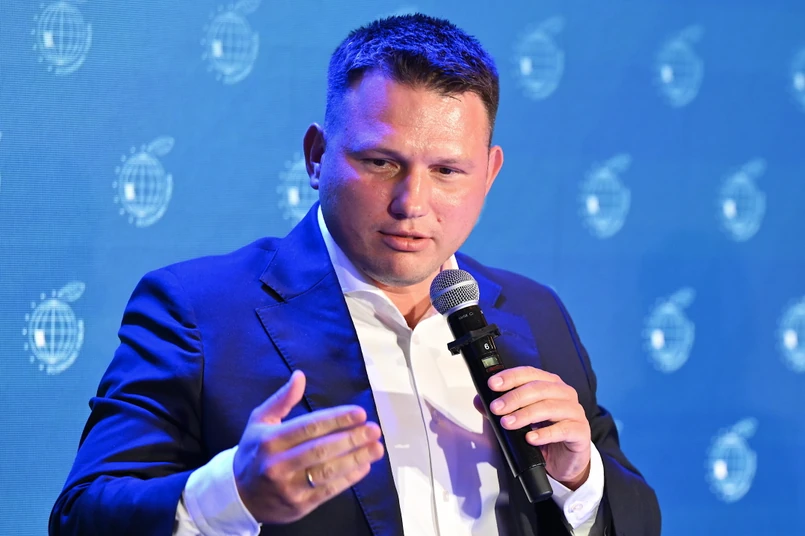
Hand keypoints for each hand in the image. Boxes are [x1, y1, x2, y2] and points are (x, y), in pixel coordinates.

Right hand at [233, 370, 384, 523]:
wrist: (239, 495)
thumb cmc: (254, 452)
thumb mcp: (260, 421)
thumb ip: (282, 399)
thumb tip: (300, 376)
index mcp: (270, 440)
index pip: (309, 427)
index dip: (337, 419)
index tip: (360, 413)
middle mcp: (278, 464)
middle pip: (321, 450)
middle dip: (352, 439)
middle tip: (374, 430)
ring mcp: (289, 487)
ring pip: (327, 472)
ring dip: (356, 459)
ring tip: (376, 448)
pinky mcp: (299, 506)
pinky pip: (328, 491)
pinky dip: (349, 479)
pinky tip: (364, 466)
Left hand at [473, 366, 590, 489]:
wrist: (565, 460)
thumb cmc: (544, 434)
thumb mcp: (520, 420)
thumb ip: (502, 408)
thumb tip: (479, 401)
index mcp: (550, 384)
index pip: (529, 373)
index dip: (510, 377)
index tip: (493, 384)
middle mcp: (564, 394)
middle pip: (538, 389)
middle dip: (514, 397)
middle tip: (497, 408)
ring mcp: (575, 412)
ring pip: (549, 407)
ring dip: (525, 415)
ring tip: (508, 423)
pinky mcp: (580, 431)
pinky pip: (563, 429)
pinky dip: (544, 433)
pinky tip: (529, 438)